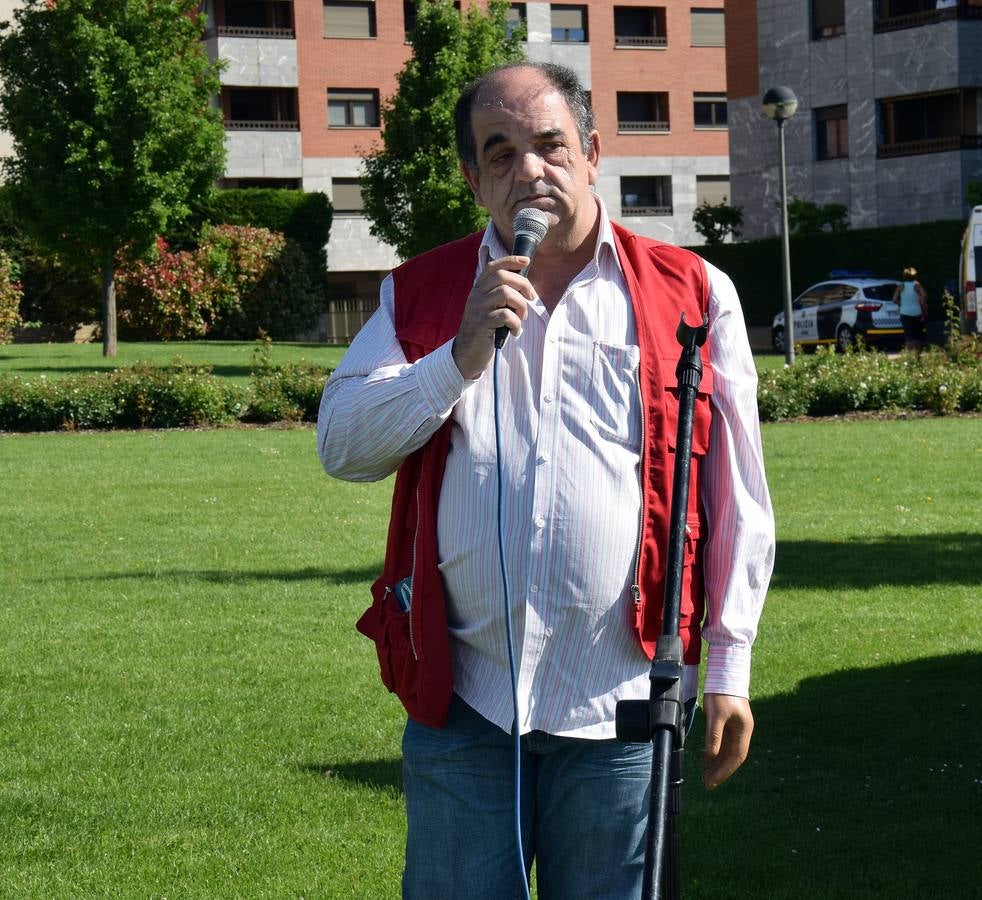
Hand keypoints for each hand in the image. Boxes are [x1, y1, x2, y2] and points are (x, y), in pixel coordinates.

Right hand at [451, 256, 534, 379]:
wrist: (467, 355)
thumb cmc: (482, 328)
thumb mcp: (484, 304)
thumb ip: (490, 283)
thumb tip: (486, 250)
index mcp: (478, 289)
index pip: (493, 266)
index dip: (510, 260)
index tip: (526, 261)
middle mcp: (476, 296)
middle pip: (502, 277)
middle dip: (523, 285)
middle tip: (531, 298)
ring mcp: (478, 309)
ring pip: (506, 294)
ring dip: (521, 306)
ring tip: (520, 318)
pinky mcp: (482, 324)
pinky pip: (506, 316)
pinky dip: (516, 324)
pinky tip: (514, 332)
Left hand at [702, 693, 753, 789]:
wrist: (725, 673)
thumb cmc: (722, 693)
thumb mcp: (716, 714)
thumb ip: (714, 735)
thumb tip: (711, 756)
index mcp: (744, 730)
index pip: (736, 757)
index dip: (725, 770)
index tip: (713, 781)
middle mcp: (742, 731)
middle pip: (732, 756)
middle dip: (721, 771)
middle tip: (707, 783)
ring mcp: (736, 727)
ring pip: (727, 751)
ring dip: (717, 764)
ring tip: (706, 776)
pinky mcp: (728, 723)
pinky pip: (723, 743)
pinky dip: (716, 752)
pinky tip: (708, 760)